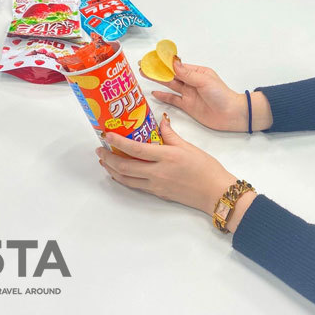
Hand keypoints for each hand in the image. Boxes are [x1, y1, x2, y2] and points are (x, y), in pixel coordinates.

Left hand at [97, 116, 256, 231]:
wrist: (215, 192)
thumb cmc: (206, 168)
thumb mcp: (188, 146)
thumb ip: (170, 135)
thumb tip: (161, 121)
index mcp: (166, 157)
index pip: (135, 149)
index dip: (118, 142)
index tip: (106, 135)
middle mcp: (157, 172)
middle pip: (124, 166)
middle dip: (108, 158)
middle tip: (100, 149)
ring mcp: (156, 185)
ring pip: (126, 179)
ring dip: (112, 170)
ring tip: (105, 161)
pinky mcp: (157, 193)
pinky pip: (135, 185)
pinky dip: (124, 178)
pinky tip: (121, 173)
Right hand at [141, 59, 272, 131]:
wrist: (231, 115)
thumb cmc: (222, 95)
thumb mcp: (204, 81)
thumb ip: (187, 74)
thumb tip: (173, 62)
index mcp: (197, 72)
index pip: (177, 65)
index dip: (164, 62)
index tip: (151, 58)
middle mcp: (191, 82)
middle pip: (171, 74)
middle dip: (157, 70)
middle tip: (142, 66)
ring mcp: (188, 94)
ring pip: (170, 85)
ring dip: (158, 81)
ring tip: (144, 75)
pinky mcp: (187, 106)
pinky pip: (173, 100)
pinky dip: (163, 96)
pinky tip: (154, 93)